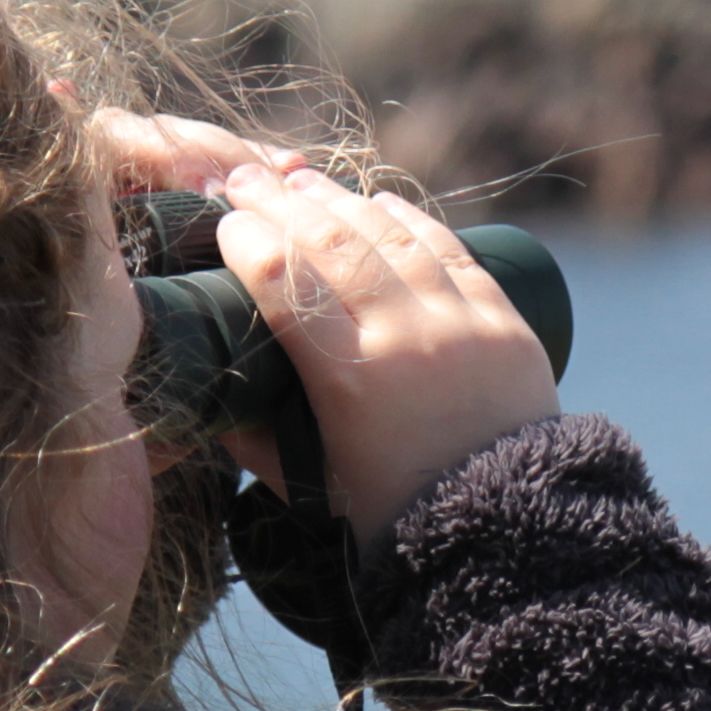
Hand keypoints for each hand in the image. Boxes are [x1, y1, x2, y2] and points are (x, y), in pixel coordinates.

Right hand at [196, 156, 558, 539]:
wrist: (505, 529)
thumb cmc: (395, 514)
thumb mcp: (310, 486)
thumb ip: (252, 442)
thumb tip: (205, 396)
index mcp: (352, 382)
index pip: (286, 284)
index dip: (248, 243)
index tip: (223, 225)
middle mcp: (408, 339)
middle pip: (333, 244)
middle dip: (281, 204)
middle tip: (244, 180)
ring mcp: (461, 322)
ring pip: (390, 236)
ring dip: (338, 201)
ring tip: (298, 181)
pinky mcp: (502, 319)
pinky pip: (448, 248)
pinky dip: (407, 220)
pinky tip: (375, 203)